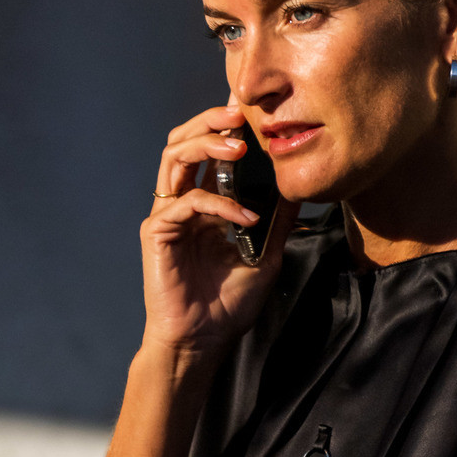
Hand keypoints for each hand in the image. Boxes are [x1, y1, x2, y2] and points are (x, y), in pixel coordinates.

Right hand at [142, 104, 299, 360]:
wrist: (202, 342)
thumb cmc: (227, 306)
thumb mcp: (265, 255)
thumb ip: (278, 221)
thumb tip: (299, 188)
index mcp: (202, 206)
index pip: (208, 152)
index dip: (226, 128)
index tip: (255, 116)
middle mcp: (180, 204)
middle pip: (183, 141)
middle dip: (210, 120)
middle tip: (240, 114)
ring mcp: (166, 216)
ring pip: (174, 157)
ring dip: (207, 144)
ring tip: (239, 147)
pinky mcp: (157, 232)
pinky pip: (187, 202)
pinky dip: (219, 204)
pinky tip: (246, 217)